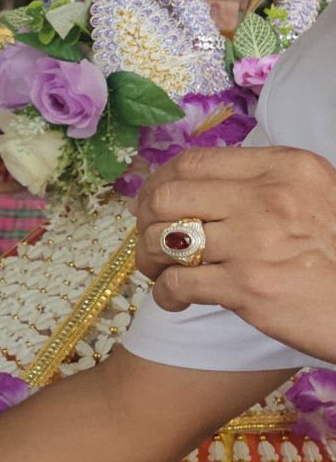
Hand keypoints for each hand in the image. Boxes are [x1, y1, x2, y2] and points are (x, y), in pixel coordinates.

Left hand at [133, 145, 335, 362]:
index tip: (152, 201)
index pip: (195, 161)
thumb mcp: (316, 198)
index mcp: (287, 168)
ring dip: (149, 258)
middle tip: (149, 239)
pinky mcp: (248, 287)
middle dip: (144, 219)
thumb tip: (191, 186)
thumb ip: (262, 186)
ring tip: (159, 271)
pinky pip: (178, 283)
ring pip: (164, 238)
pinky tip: (174, 300)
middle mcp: (270, 198)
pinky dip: (165, 294)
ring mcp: (257, 242)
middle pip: (169, 196)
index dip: (159, 181)